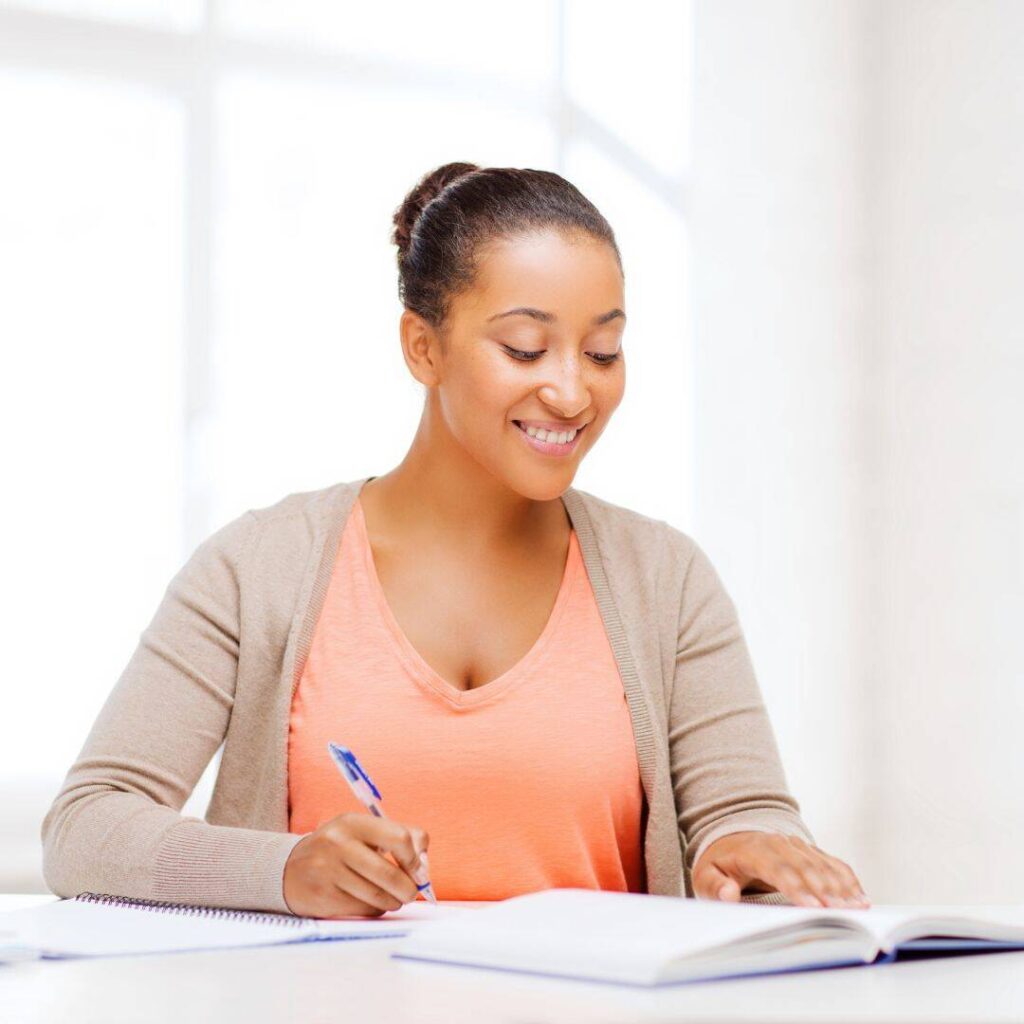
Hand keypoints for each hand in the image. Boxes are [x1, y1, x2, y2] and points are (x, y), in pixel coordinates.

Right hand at [283, 812, 429, 917]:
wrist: (289, 869)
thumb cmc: (339, 850)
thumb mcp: (363, 832)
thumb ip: (400, 838)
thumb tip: (424, 864)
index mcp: (352, 822)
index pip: (398, 838)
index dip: (414, 858)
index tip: (417, 869)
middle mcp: (338, 844)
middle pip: (390, 873)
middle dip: (408, 888)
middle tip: (411, 892)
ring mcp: (328, 871)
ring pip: (378, 896)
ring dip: (393, 902)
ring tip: (393, 898)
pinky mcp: (323, 897)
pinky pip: (363, 910)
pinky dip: (374, 910)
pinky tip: (369, 902)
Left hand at [692, 832, 869, 908]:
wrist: (733, 841)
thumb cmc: (721, 865)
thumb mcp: (705, 876)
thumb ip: (713, 886)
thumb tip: (728, 893)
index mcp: (752, 850)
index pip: (777, 868)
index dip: (796, 888)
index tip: (813, 908)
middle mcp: (778, 843)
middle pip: (805, 867)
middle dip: (824, 891)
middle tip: (842, 913)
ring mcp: (796, 845)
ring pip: (822, 865)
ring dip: (840, 886)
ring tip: (858, 908)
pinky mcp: (809, 851)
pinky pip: (832, 863)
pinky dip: (847, 879)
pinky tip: (860, 897)